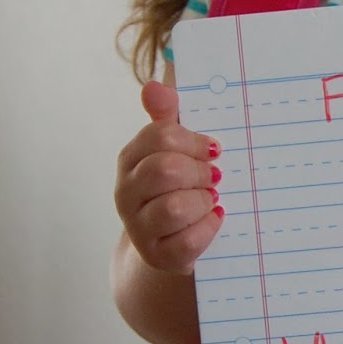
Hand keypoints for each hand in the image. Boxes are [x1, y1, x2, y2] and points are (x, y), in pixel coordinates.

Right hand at [114, 80, 223, 274]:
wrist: (169, 242)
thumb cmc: (178, 185)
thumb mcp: (174, 149)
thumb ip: (167, 117)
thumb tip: (154, 86)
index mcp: (131, 159)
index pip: (159, 136)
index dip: (194, 140)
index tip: (213, 149)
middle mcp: (127, 192)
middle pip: (165, 170)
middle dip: (199, 172)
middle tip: (215, 177)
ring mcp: (139, 227)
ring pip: (174, 208)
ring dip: (203, 202)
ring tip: (211, 200)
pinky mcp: (158, 256)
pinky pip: (187, 241)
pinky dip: (208, 228)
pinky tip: (214, 219)